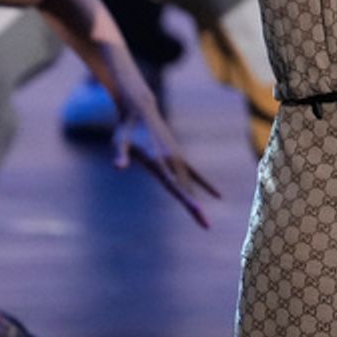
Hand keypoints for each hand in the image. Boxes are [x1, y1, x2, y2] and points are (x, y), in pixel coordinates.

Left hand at [114, 102, 220, 229]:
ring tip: (206, 224)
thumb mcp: (120, 142)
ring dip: (198, 203)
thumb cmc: (127, 129)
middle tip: (207, 226)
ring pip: (190, 185)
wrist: (141, 109)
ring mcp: (177, 158)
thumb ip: (121, 156)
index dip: (185, 198)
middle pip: (185, 189)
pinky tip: (218, 195)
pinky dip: (205, 185)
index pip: (173, 184)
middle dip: (195, 208)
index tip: (197, 209)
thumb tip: (118, 167)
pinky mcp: (178, 156)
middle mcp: (171, 160)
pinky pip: (195, 174)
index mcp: (158, 160)